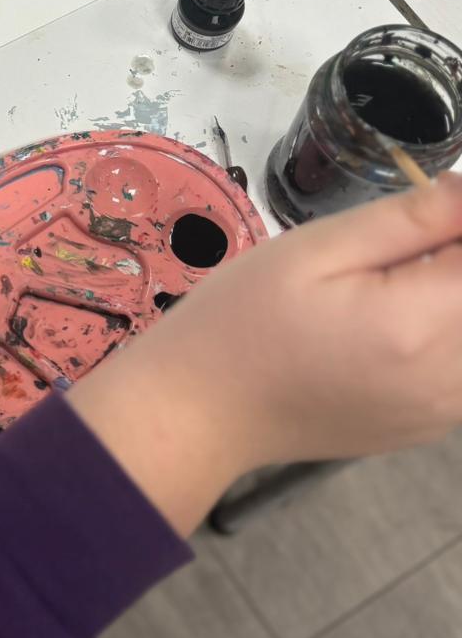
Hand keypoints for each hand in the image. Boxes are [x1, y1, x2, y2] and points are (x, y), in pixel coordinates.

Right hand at [67, 175, 461, 534]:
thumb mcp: (314, 249)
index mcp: (420, 325)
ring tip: (387, 285)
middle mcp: (449, 378)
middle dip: (448, 260)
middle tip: (399, 245)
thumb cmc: (242, 320)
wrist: (202, 412)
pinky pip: (461, 368)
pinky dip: (442, 336)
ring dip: (447, 297)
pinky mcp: (429, 426)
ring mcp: (444, 411)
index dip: (455, 224)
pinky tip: (387, 325)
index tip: (425, 210)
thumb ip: (408, 219)